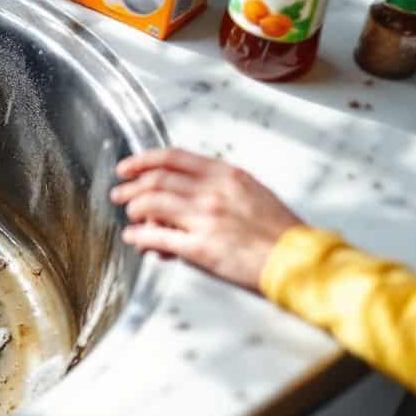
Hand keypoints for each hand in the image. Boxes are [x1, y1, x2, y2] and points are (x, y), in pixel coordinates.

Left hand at [110, 149, 303, 291]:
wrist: (297, 258)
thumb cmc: (278, 228)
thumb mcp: (251, 190)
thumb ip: (219, 183)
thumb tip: (187, 185)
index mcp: (225, 174)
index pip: (173, 158)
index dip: (143, 161)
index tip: (127, 167)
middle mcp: (212, 192)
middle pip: (156, 180)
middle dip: (130, 187)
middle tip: (119, 194)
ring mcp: (205, 219)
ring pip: (151, 205)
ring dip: (133, 210)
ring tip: (130, 217)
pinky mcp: (201, 247)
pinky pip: (157, 237)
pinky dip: (139, 236)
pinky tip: (134, 238)